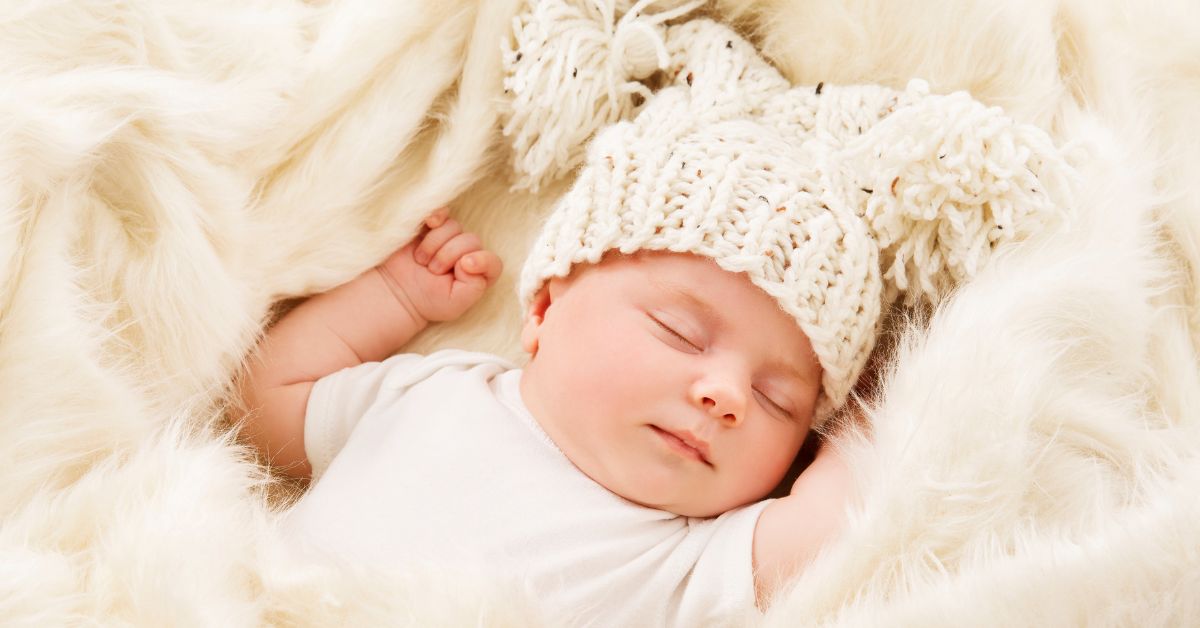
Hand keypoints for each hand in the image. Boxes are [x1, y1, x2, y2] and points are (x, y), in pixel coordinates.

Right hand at [377, 208, 502, 323]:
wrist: (397, 292)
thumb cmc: (428, 300)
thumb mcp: (456, 303)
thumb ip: (474, 285)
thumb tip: (469, 259)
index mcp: (478, 274)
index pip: (493, 262)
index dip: (481, 261)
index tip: (462, 266)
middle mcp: (467, 253)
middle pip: (471, 240)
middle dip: (448, 256)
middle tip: (432, 271)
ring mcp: (450, 238)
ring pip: (453, 227)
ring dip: (434, 244)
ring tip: (422, 261)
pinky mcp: (431, 226)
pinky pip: (441, 212)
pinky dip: (437, 216)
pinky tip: (429, 224)